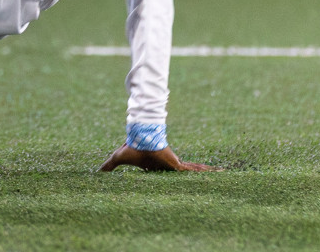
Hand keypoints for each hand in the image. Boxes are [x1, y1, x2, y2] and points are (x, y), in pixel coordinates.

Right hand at [99, 144, 217, 171]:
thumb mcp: (120, 158)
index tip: (179, 183)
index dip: (173, 178)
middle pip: (185, 174)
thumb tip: (95, 172)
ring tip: (224, 175)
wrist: (141, 137)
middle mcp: (168, 167)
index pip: (167, 174)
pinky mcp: (178, 165)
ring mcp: (175, 166)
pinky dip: (208, 171)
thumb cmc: (132, 146)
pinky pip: (196, 171)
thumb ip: (109, 166)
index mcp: (157, 167)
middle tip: (211, 181)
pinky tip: (222, 172)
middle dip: (197, 176)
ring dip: (208, 174)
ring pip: (194, 173)